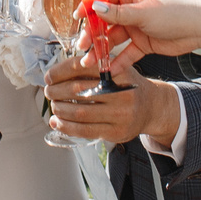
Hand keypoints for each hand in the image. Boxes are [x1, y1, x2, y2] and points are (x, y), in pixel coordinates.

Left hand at [42, 49, 181, 147]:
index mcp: (119, 72)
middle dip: (57, 91)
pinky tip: (57, 122)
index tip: (49, 76)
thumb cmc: (128, 86)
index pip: (83, 67)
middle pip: (78, 90)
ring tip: (54, 105)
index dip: (61, 71)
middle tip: (48, 91)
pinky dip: (66, 127)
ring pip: (79, 113)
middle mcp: (122, 93)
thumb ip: (92, 67)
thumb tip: (56, 74)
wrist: (152, 107)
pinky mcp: (116, 132)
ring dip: (59, 109)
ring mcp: (121, 115)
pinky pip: (85, 131)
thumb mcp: (116, 69)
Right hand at [80, 0, 200, 59]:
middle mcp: (132, 9)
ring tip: (89, 62)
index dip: (90, 6)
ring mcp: (136, 27)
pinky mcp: (143, 43)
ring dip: (101, 50)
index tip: (77, 17)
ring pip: (114, 39)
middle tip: (82, 46)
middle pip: (105, 21)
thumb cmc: (176, 12)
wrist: (200, 30)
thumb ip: (119, 12)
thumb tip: (95, 7)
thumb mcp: (145, 11)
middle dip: (92, 33)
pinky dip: (118, 61)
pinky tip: (108, 70)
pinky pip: (127, 53)